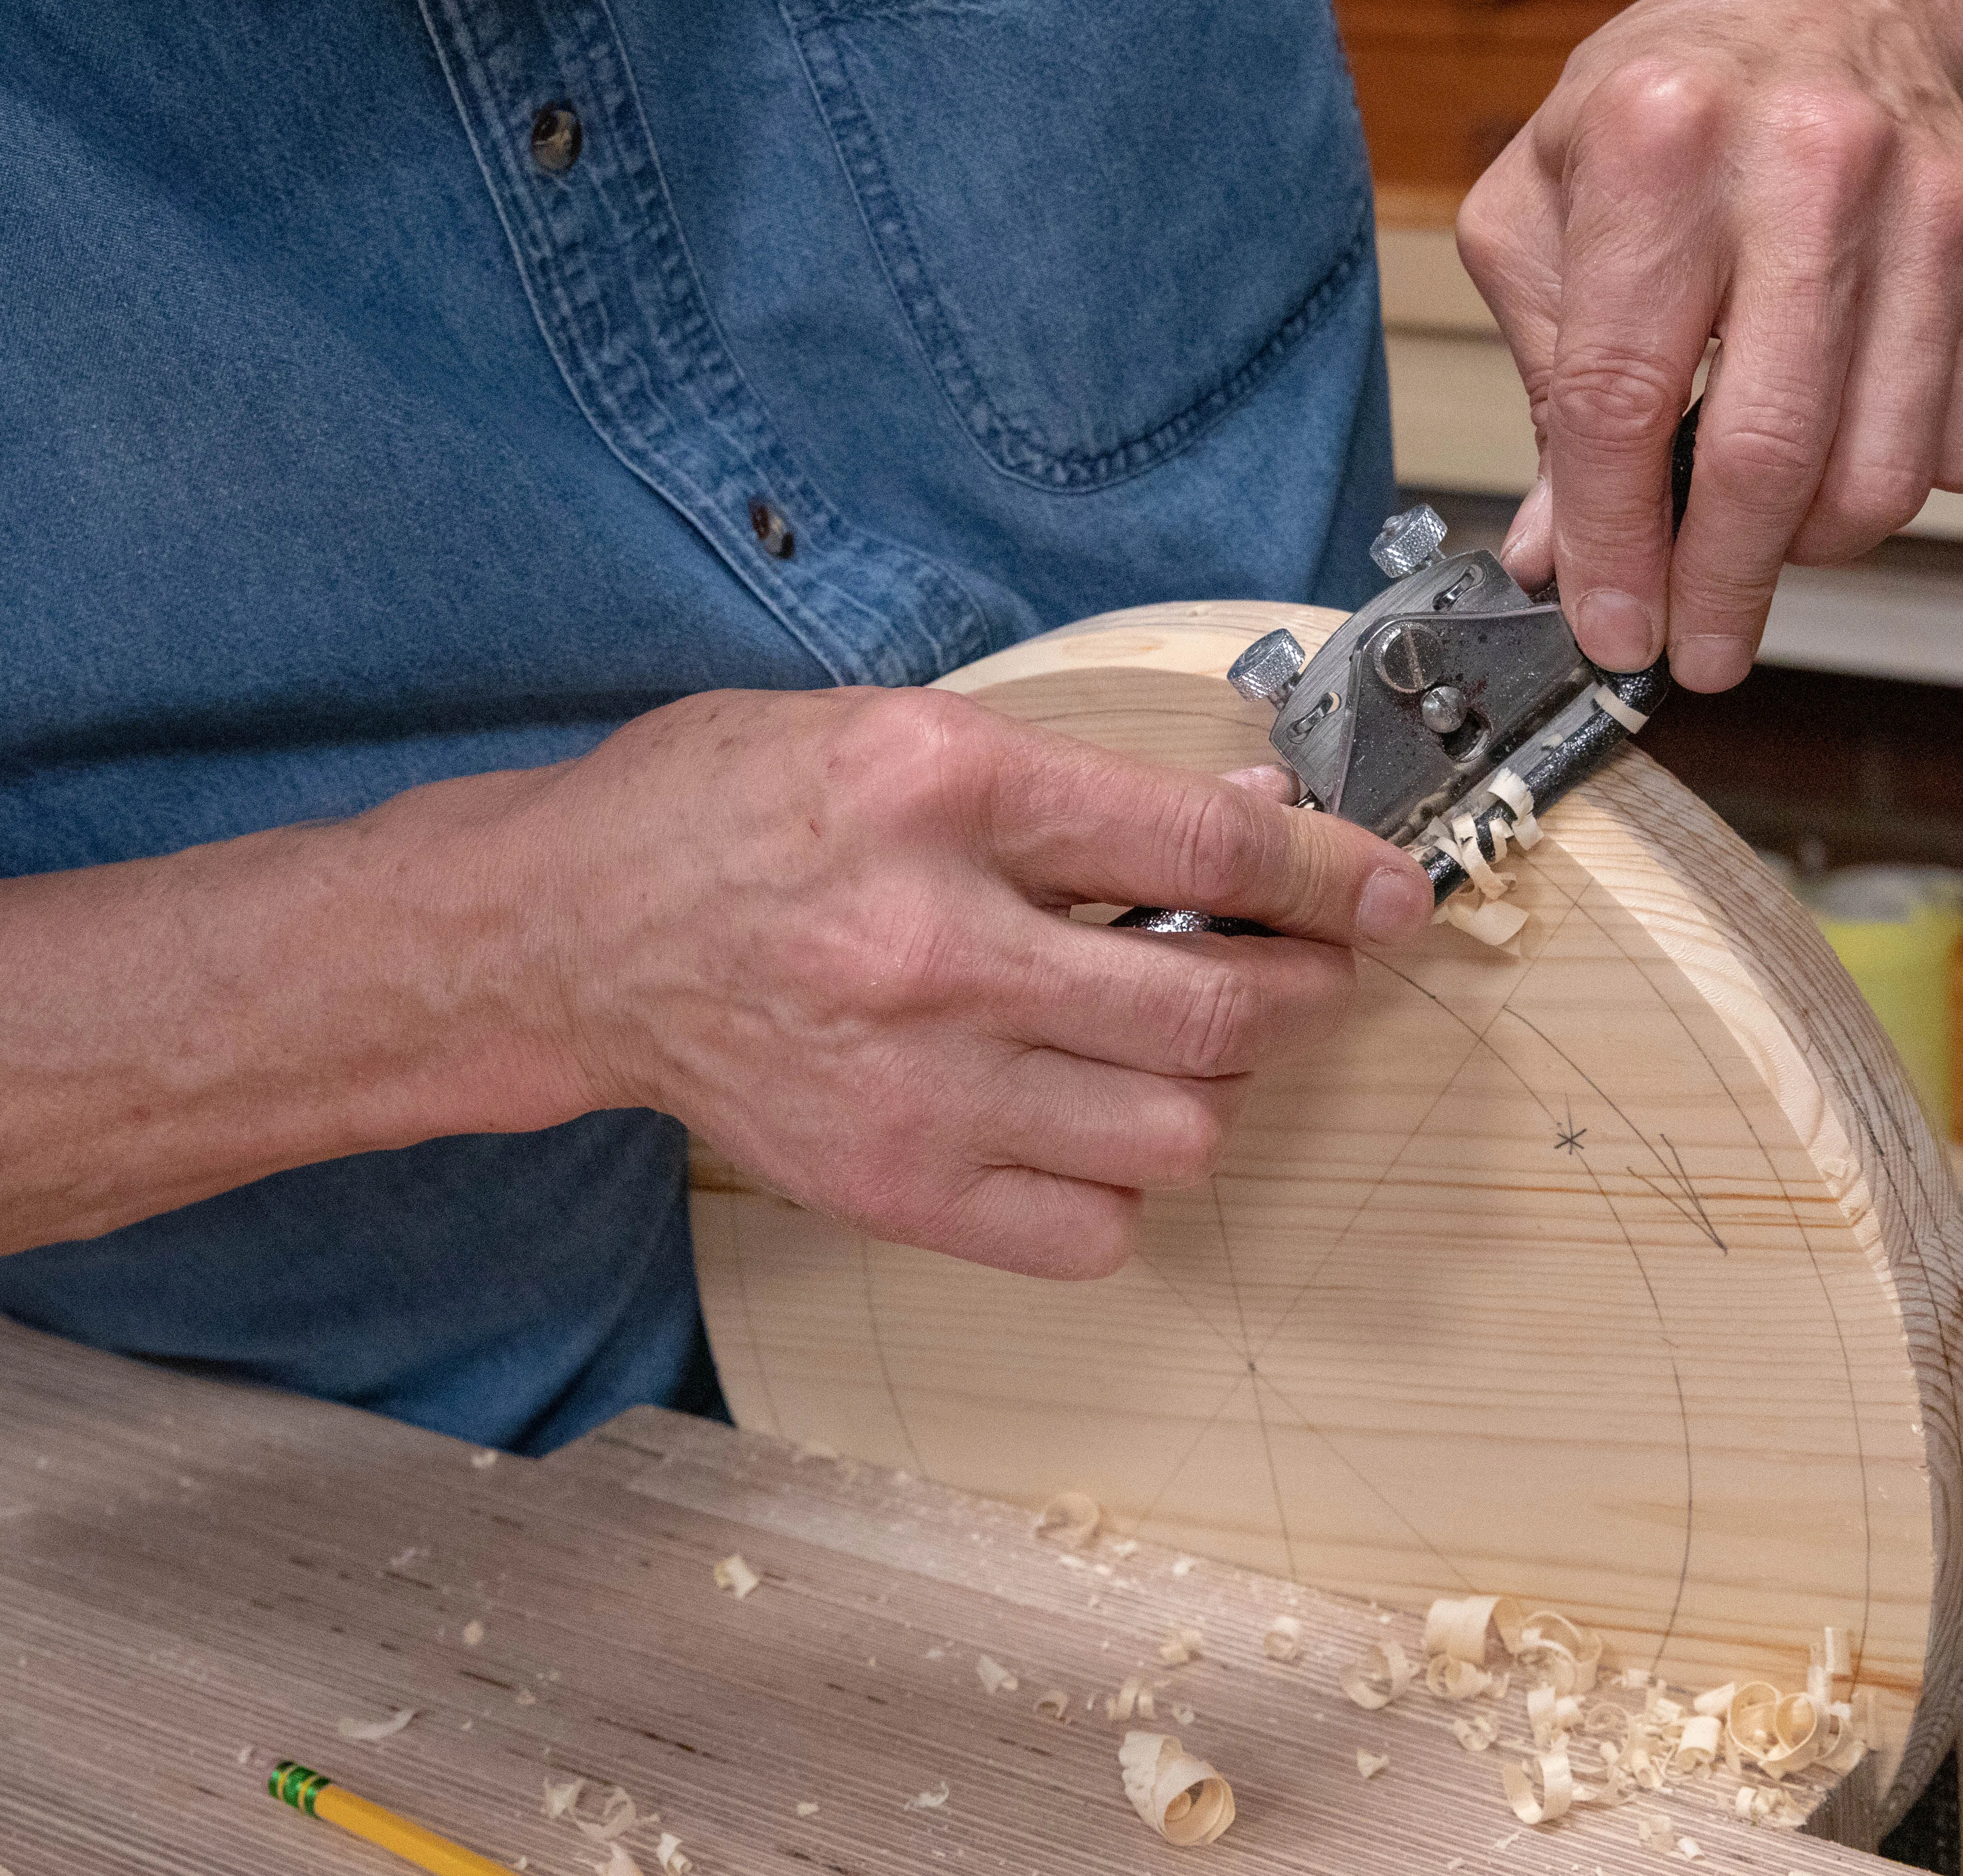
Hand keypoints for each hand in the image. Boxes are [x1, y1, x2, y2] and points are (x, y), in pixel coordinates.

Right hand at [511, 688, 1431, 1278]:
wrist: (569, 936)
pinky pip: (1092, 1230)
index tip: (1393, 892)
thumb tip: (1248, 825)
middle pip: (1215, 1011)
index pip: (1206, 852)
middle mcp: (938, 946)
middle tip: (1314, 972)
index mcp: (946, 794)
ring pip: (1177, 1133)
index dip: (1334, 878)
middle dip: (1307, 991)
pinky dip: (1126, 1185)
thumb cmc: (730, 815)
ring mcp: (916, 1085)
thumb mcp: (905, 732)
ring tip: (1182, 1045)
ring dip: (1216, 1091)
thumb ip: (1079, 786)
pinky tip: (1091, 1123)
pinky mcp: (890, 1188)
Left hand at [1460, 0, 1962, 692]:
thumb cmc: (1669, 108)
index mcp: (1659, 141)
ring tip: (1766, 514)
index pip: (1623, 398)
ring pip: (1883, 472)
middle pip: (1768, 455)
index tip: (1613, 628)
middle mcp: (1810, 161)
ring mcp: (1935, 201)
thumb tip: (1555, 550)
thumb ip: (1540, 381)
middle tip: (1698, 645)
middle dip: (1722, 586)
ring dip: (1814, 539)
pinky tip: (1857, 435)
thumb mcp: (1542, 213)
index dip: (1615, 543)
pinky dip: (1917, 482)